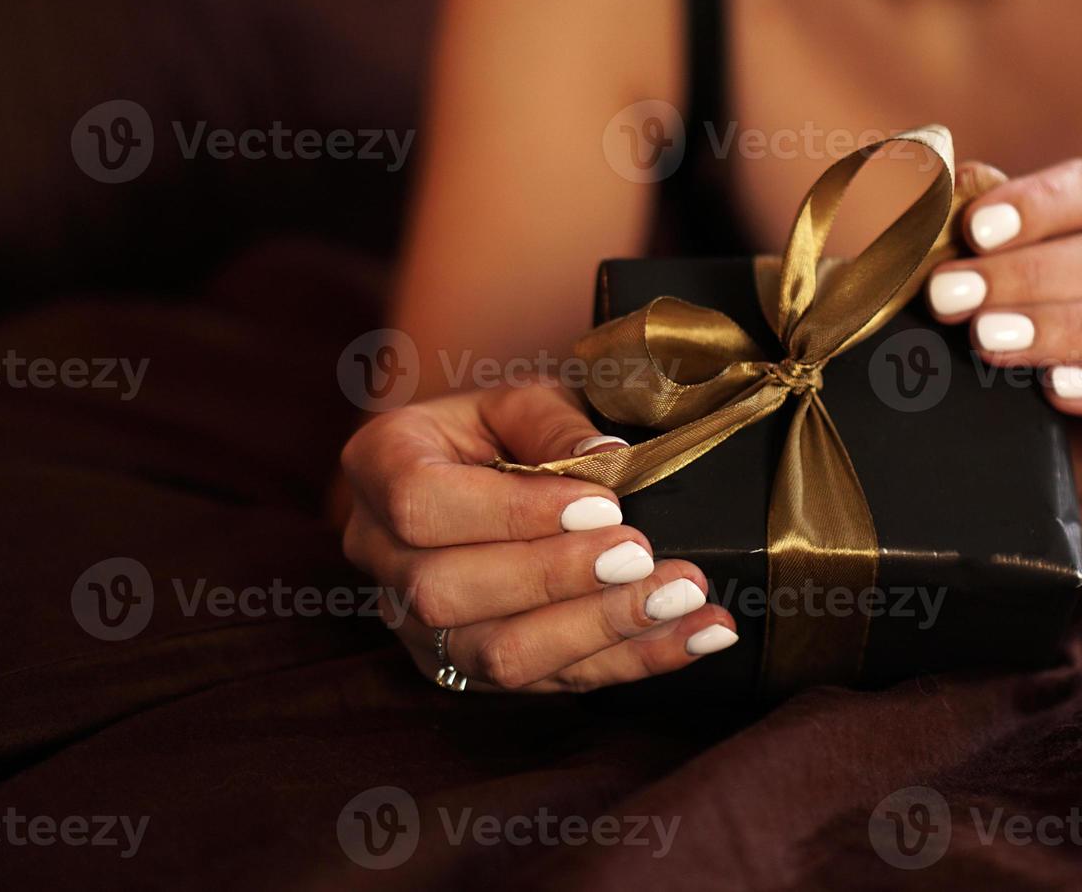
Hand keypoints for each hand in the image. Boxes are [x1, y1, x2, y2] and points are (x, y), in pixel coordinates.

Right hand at [339, 384, 737, 691]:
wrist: (487, 470)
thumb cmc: (505, 427)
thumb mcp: (523, 398)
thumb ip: (554, 424)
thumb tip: (606, 462)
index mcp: (380, 467)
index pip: (424, 506)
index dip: (513, 513)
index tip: (602, 505)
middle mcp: (381, 556)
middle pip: (447, 592)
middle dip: (559, 579)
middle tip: (646, 555)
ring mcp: (418, 627)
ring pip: (496, 655)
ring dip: (601, 631)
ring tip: (685, 597)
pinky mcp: (470, 672)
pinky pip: (552, 682)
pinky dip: (634, 661)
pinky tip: (701, 633)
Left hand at [926, 158, 1081, 501]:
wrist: (1054, 440)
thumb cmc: (1025, 337)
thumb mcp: (998, 281)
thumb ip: (985, 232)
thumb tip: (959, 179)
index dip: (1036, 205)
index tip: (972, 229)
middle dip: (1022, 276)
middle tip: (950, 297)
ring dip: (1058, 329)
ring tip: (987, 341)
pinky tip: (1056, 390)